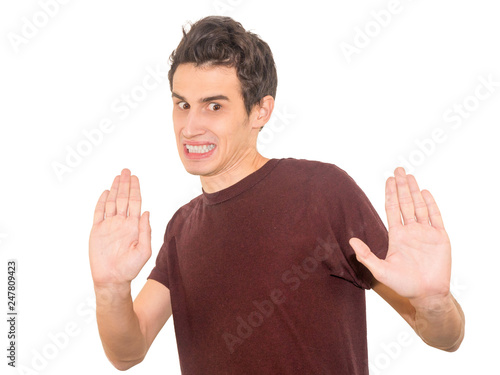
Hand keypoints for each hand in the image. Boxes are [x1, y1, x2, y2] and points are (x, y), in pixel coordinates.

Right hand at [89, 169, 151, 286]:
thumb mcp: (144, 250)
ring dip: (115, 189)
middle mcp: (122, 223)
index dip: (135, 189)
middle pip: (124, 199)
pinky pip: (99, 213)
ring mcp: (109, 225)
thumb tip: (147, 212)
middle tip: (126, 170)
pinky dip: (101, 201)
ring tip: (118, 176)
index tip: (135, 178)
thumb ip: (146, 231)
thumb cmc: (130, 268)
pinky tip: (106, 191)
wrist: (112, 279)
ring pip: (112, 202)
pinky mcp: (97, 231)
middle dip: (126, 184)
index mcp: (134, 226)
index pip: (135, 203)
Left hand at [350, 168, 451, 307]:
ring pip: (419, 206)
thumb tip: (350, 240)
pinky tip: (425, 192)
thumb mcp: (380, 270)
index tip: (388, 179)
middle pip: (405, 203)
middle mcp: (411, 231)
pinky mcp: (440, 237)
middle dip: (401, 186)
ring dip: (414, 191)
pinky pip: (435, 217)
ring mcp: (426, 233)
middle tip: (398, 169)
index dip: (390, 194)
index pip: (392, 209)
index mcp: (397, 235)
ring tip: (409, 176)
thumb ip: (366, 255)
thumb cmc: (403, 284)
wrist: (427, 294)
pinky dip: (431, 204)